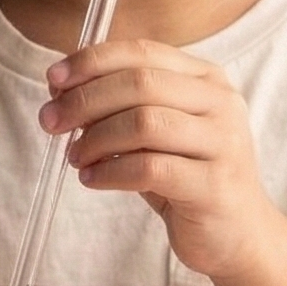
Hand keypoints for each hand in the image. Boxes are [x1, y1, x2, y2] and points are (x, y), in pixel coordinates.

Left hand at [42, 38, 279, 278]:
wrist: (235, 233)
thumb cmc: (184, 175)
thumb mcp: (153, 132)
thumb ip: (117, 105)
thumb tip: (59, 87)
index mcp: (206, 79)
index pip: (142, 52)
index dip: (92, 61)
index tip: (53, 79)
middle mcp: (220, 103)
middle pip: (139, 84)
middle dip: (84, 100)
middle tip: (51, 122)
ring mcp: (222, 143)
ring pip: (144, 123)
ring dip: (96, 139)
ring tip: (76, 158)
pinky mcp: (214, 185)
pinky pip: (150, 169)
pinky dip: (110, 172)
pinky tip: (91, 179)